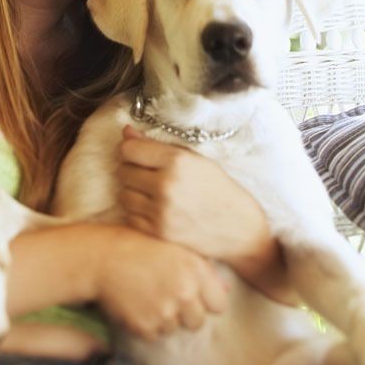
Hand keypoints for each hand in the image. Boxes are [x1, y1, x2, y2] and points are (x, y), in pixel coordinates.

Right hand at [94, 226, 228, 340]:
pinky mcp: (145, 326)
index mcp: (195, 270)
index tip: (192, 296)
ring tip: (145, 295)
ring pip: (174, 329)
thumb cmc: (139, 247)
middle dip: (184, 314)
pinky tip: (135, 304)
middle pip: (197, 322)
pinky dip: (145, 325)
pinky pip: (154, 335)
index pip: (219, 304)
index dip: (206, 302)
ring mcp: (165, 311)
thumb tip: (227, 289)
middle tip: (164, 296)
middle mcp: (184, 292)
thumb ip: (203, 268)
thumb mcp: (175, 248)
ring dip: (163, 319)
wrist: (102, 258)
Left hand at [117, 125, 269, 262]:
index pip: (129, 149)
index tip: (136, 153)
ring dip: (133, 192)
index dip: (130, 149)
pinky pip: (130, 216)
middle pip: (123, 171)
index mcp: (177, 161)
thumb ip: (157, 146)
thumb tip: (126, 132)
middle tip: (147, 174)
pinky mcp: (158, 233)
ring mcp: (160, 211)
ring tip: (152, 193)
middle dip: (132, 170)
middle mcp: (166, 185)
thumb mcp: (194, 159)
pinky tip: (155, 209)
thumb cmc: (219, 189)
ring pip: (124, 194)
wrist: (240, 229)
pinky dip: (137, 212)